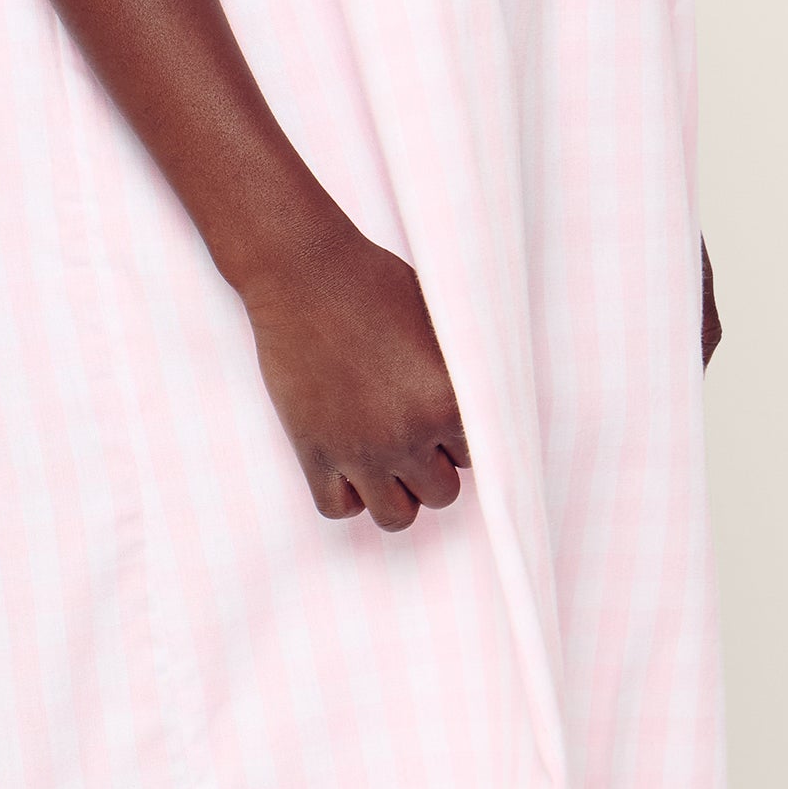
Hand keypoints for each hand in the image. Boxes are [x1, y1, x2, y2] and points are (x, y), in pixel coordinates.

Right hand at [235, 213, 470, 530]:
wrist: (304, 271)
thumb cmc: (373, 282)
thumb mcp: (438, 322)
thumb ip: (462, 374)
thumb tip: (482, 405)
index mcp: (449, 401)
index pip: (479, 457)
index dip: (458, 438)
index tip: (439, 420)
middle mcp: (410, 434)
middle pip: (442, 494)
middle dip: (431, 468)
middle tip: (411, 434)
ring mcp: (360, 449)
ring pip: (396, 517)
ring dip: (396, 492)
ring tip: (384, 457)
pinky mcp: (314, 451)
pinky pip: (338, 508)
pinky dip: (347, 495)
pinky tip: (348, 463)